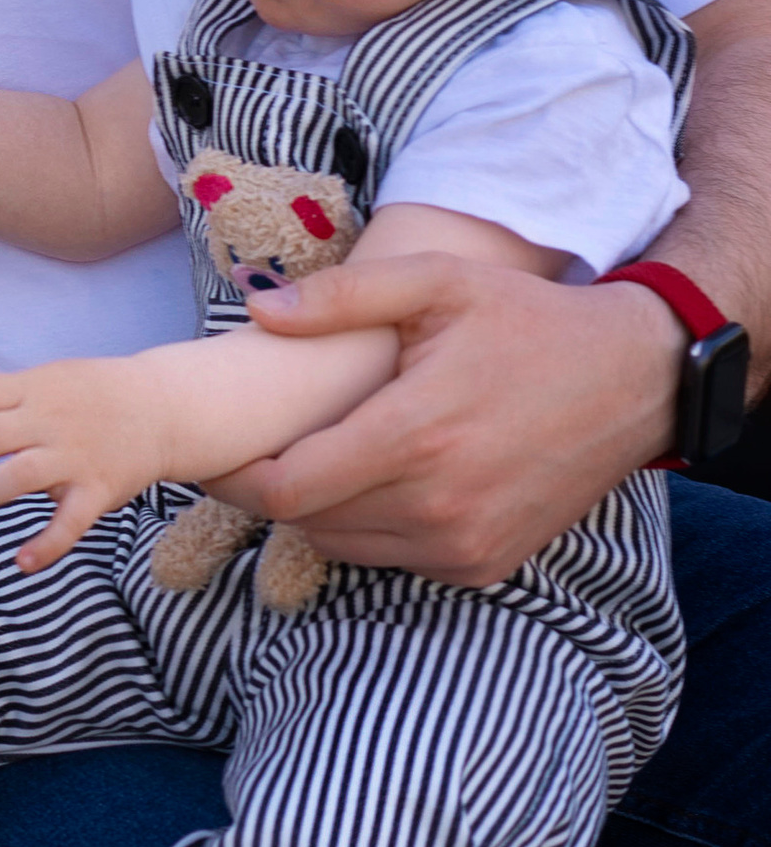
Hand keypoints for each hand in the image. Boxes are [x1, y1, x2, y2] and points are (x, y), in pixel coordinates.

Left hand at [0, 357, 177, 568]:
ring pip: (21, 476)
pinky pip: (70, 522)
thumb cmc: (90, 394)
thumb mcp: (43, 382)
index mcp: (32, 389)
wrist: (164, 408)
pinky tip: (20, 563)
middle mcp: (49, 421)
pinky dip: (47, 544)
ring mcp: (75, 456)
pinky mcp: (98, 490)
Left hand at [235, 256, 683, 581]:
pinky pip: (394, 560)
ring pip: (345, 547)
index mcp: (415, 435)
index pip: (287, 488)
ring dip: (317, 511)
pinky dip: (368, 528)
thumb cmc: (527, 321)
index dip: (236, 476)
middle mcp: (439, 504)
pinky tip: (373, 480)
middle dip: (271, 488)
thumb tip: (259, 310)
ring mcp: (465, 544)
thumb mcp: (438, 281)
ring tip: (314, 457)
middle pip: (307, 522)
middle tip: (256, 447)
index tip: (214, 451)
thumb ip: (343, 295)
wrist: (632, 380)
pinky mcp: (485, 565)